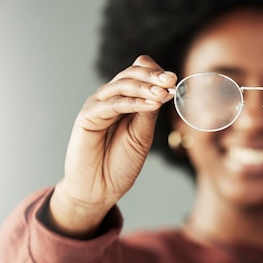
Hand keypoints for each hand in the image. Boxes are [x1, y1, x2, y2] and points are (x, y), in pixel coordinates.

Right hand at [48, 55, 175, 236]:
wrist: (99, 189)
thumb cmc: (120, 164)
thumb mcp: (142, 136)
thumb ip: (149, 113)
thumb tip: (164, 90)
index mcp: (124, 100)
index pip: (139, 74)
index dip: (156, 73)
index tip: (174, 80)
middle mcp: (110, 99)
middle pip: (130, 74)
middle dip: (153, 76)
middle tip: (171, 80)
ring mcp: (97, 106)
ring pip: (122, 85)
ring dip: (145, 87)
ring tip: (163, 93)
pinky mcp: (87, 117)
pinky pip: (112, 104)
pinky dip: (133, 102)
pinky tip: (151, 104)